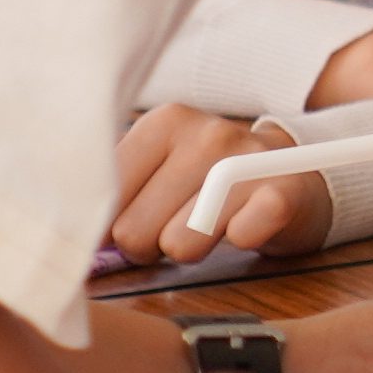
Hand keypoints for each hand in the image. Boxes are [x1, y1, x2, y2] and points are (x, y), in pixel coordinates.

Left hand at [110, 104, 301, 262]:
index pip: (105, 198)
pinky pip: (240, 237)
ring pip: (180, 244)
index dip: (112, 229)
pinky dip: (239, 242)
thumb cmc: (210, 180)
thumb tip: (77, 237)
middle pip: (134, 231)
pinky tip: (245, 226)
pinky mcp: (282, 194)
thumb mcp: (161, 167)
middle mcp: (205, 135)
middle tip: (177, 228)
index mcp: (164, 122)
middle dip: (150, 246)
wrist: (295, 174)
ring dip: (192, 250)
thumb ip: (116, 192)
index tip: (136, 222)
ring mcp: (246, 161)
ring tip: (211, 228)